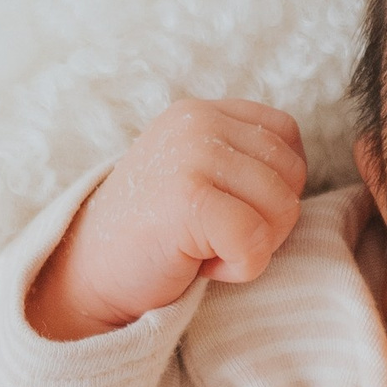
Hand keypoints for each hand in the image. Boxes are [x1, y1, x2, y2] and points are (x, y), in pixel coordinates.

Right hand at [26, 97, 306, 339]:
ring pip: (282, 208)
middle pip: (291, 175)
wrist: (88, 275)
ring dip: (252, 246)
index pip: (286, 136)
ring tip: (203, 247)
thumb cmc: (155, 236)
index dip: (273, 186)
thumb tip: (299, 173)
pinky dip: (239, 269)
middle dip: (267, 221)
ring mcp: (192, 156)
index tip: (225, 210)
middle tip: (213, 237)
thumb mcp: (198, 176)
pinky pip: (256, 242)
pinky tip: (199, 265)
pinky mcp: (189, 199)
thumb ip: (243, 160)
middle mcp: (198, 122)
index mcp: (203, 112)